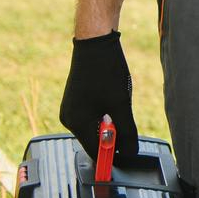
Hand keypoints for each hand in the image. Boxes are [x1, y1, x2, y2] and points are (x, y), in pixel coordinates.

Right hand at [59, 31, 138, 161]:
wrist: (95, 43)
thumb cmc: (107, 72)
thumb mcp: (121, 104)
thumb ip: (126, 131)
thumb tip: (130, 153)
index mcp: (77, 123)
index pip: (95, 151)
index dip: (114, 154)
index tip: (130, 150)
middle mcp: (68, 119)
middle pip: (94, 140)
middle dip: (113, 136)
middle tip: (126, 117)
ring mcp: (69, 109)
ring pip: (94, 128)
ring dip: (110, 123)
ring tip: (118, 100)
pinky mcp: (74, 101)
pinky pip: (90, 117)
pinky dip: (104, 114)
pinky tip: (112, 96)